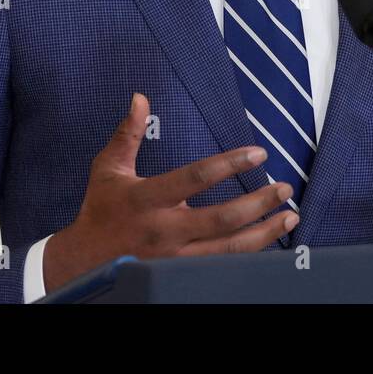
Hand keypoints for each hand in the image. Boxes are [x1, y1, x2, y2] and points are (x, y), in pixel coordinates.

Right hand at [43, 92, 298, 292]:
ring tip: (289, 216)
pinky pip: (222, 266)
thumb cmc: (99, 210)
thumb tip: (140, 98)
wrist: (83, 262)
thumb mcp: (108, 168)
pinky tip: (269, 242)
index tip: (258, 153)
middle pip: (223, 218)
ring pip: (230, 249)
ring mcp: (175, 258)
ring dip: (264, 233)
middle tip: (284, 189)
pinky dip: (250, 254)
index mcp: (147, 198)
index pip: (195, 178)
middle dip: (259, 203)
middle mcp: (165, 230)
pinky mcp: (180, 276)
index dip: (229, 164)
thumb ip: (128, 133)